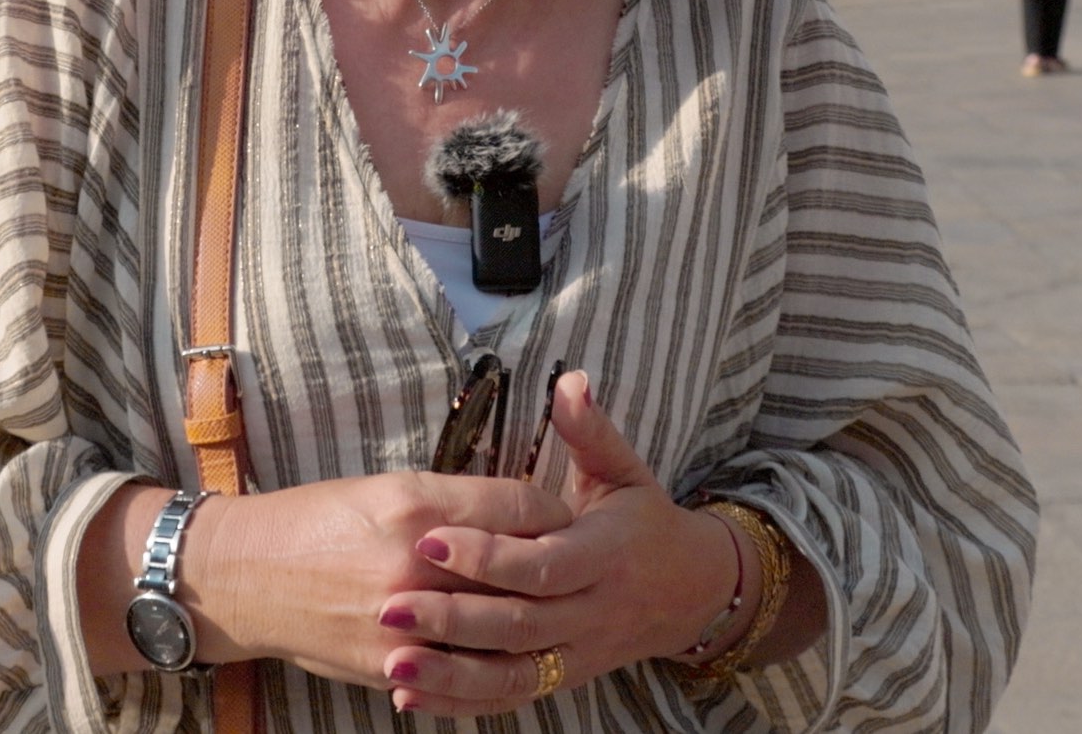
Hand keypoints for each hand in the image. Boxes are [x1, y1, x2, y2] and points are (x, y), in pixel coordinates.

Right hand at [164, 473, 570, 684]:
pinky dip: (491, 664)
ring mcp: (406, 625)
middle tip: (580, 563)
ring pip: (498, 630)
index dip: (552, 510)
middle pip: (518, 569)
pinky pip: (461, 674)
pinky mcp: (392, 668)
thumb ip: (454, 499)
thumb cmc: (321, 518)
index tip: (567, 513)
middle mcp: (416, 565)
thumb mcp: (388, 486)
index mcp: (418, 506)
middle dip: (555, 566)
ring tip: (552, 608)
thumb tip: (514, 509)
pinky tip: (511, 652)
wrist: (252, 576)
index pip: (518, 506)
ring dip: (532, 620)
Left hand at [375, 374, 742, 717]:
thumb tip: (571, 380)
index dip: (487, 556)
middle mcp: (592, 612)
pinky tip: (413, 696)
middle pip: (519, 623)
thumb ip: (590, 429)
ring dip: (450, 672)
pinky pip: (511, 698)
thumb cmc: (644, 521)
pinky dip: (462, 701)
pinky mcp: (563, 678)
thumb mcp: (624, 471)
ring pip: (512, 672)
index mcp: (604, 555)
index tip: (430, 540)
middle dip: (452, 617)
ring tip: (392, 660)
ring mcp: (577, 653)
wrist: (691, 592)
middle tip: (390, 604)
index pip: (542, 564)